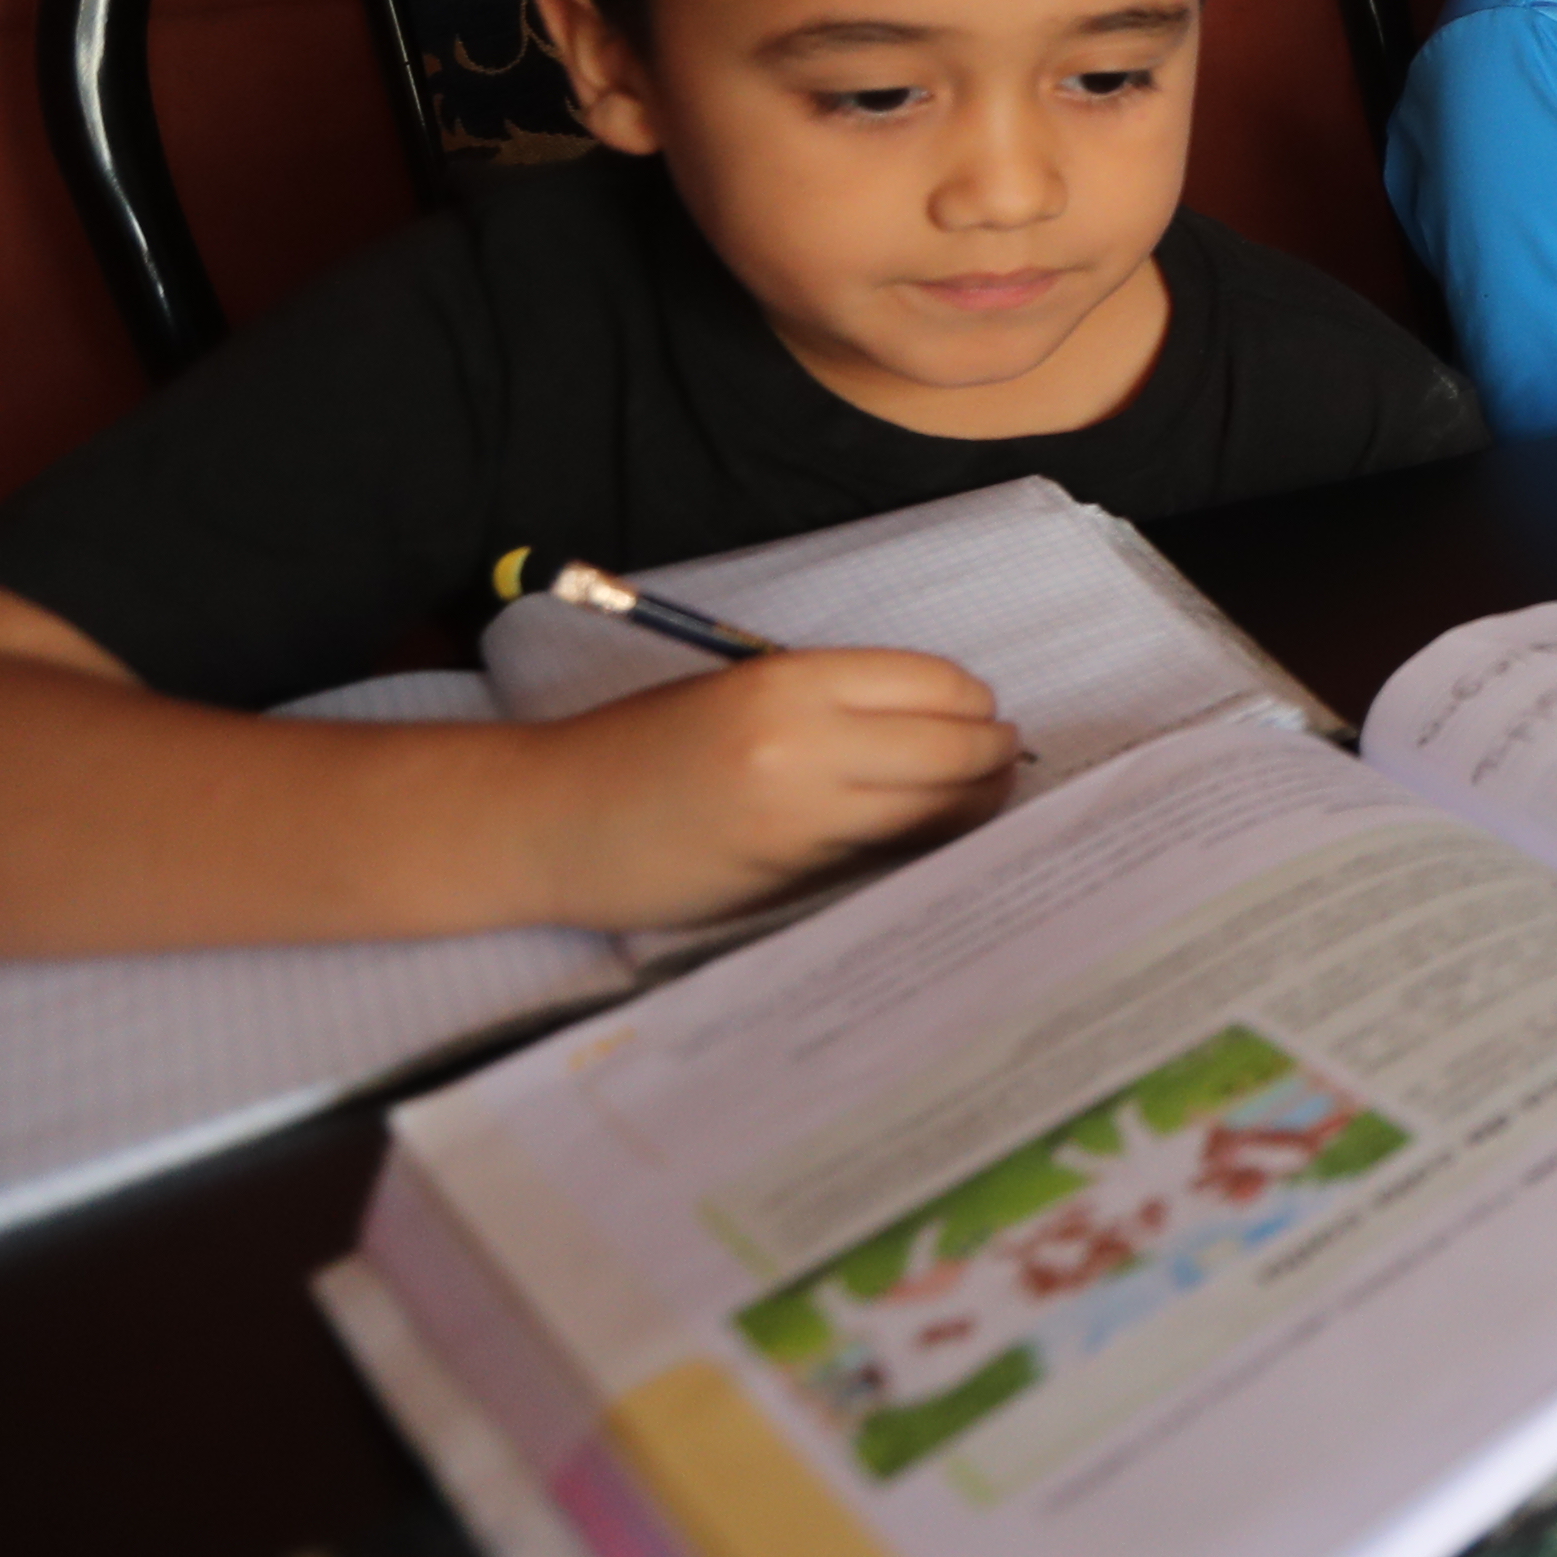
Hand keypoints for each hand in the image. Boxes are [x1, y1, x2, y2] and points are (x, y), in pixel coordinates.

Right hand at [513, 647, 1021, 928]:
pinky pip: (890, 853)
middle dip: (994, 755)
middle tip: (1006, 760)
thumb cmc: (639, 746)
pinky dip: (924, 843)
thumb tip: (939, 723)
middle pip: (955, 749)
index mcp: (790, 681)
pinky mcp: (793, 875)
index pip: (935, 684)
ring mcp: (803, 817)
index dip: (973, 703)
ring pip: (936, 810)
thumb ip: (831, 703)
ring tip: (985, 799)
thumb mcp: (737, 693)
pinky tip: (931, 839)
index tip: (982, 715)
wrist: (551, 821)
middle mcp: (806, 743)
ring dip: (975, 805)